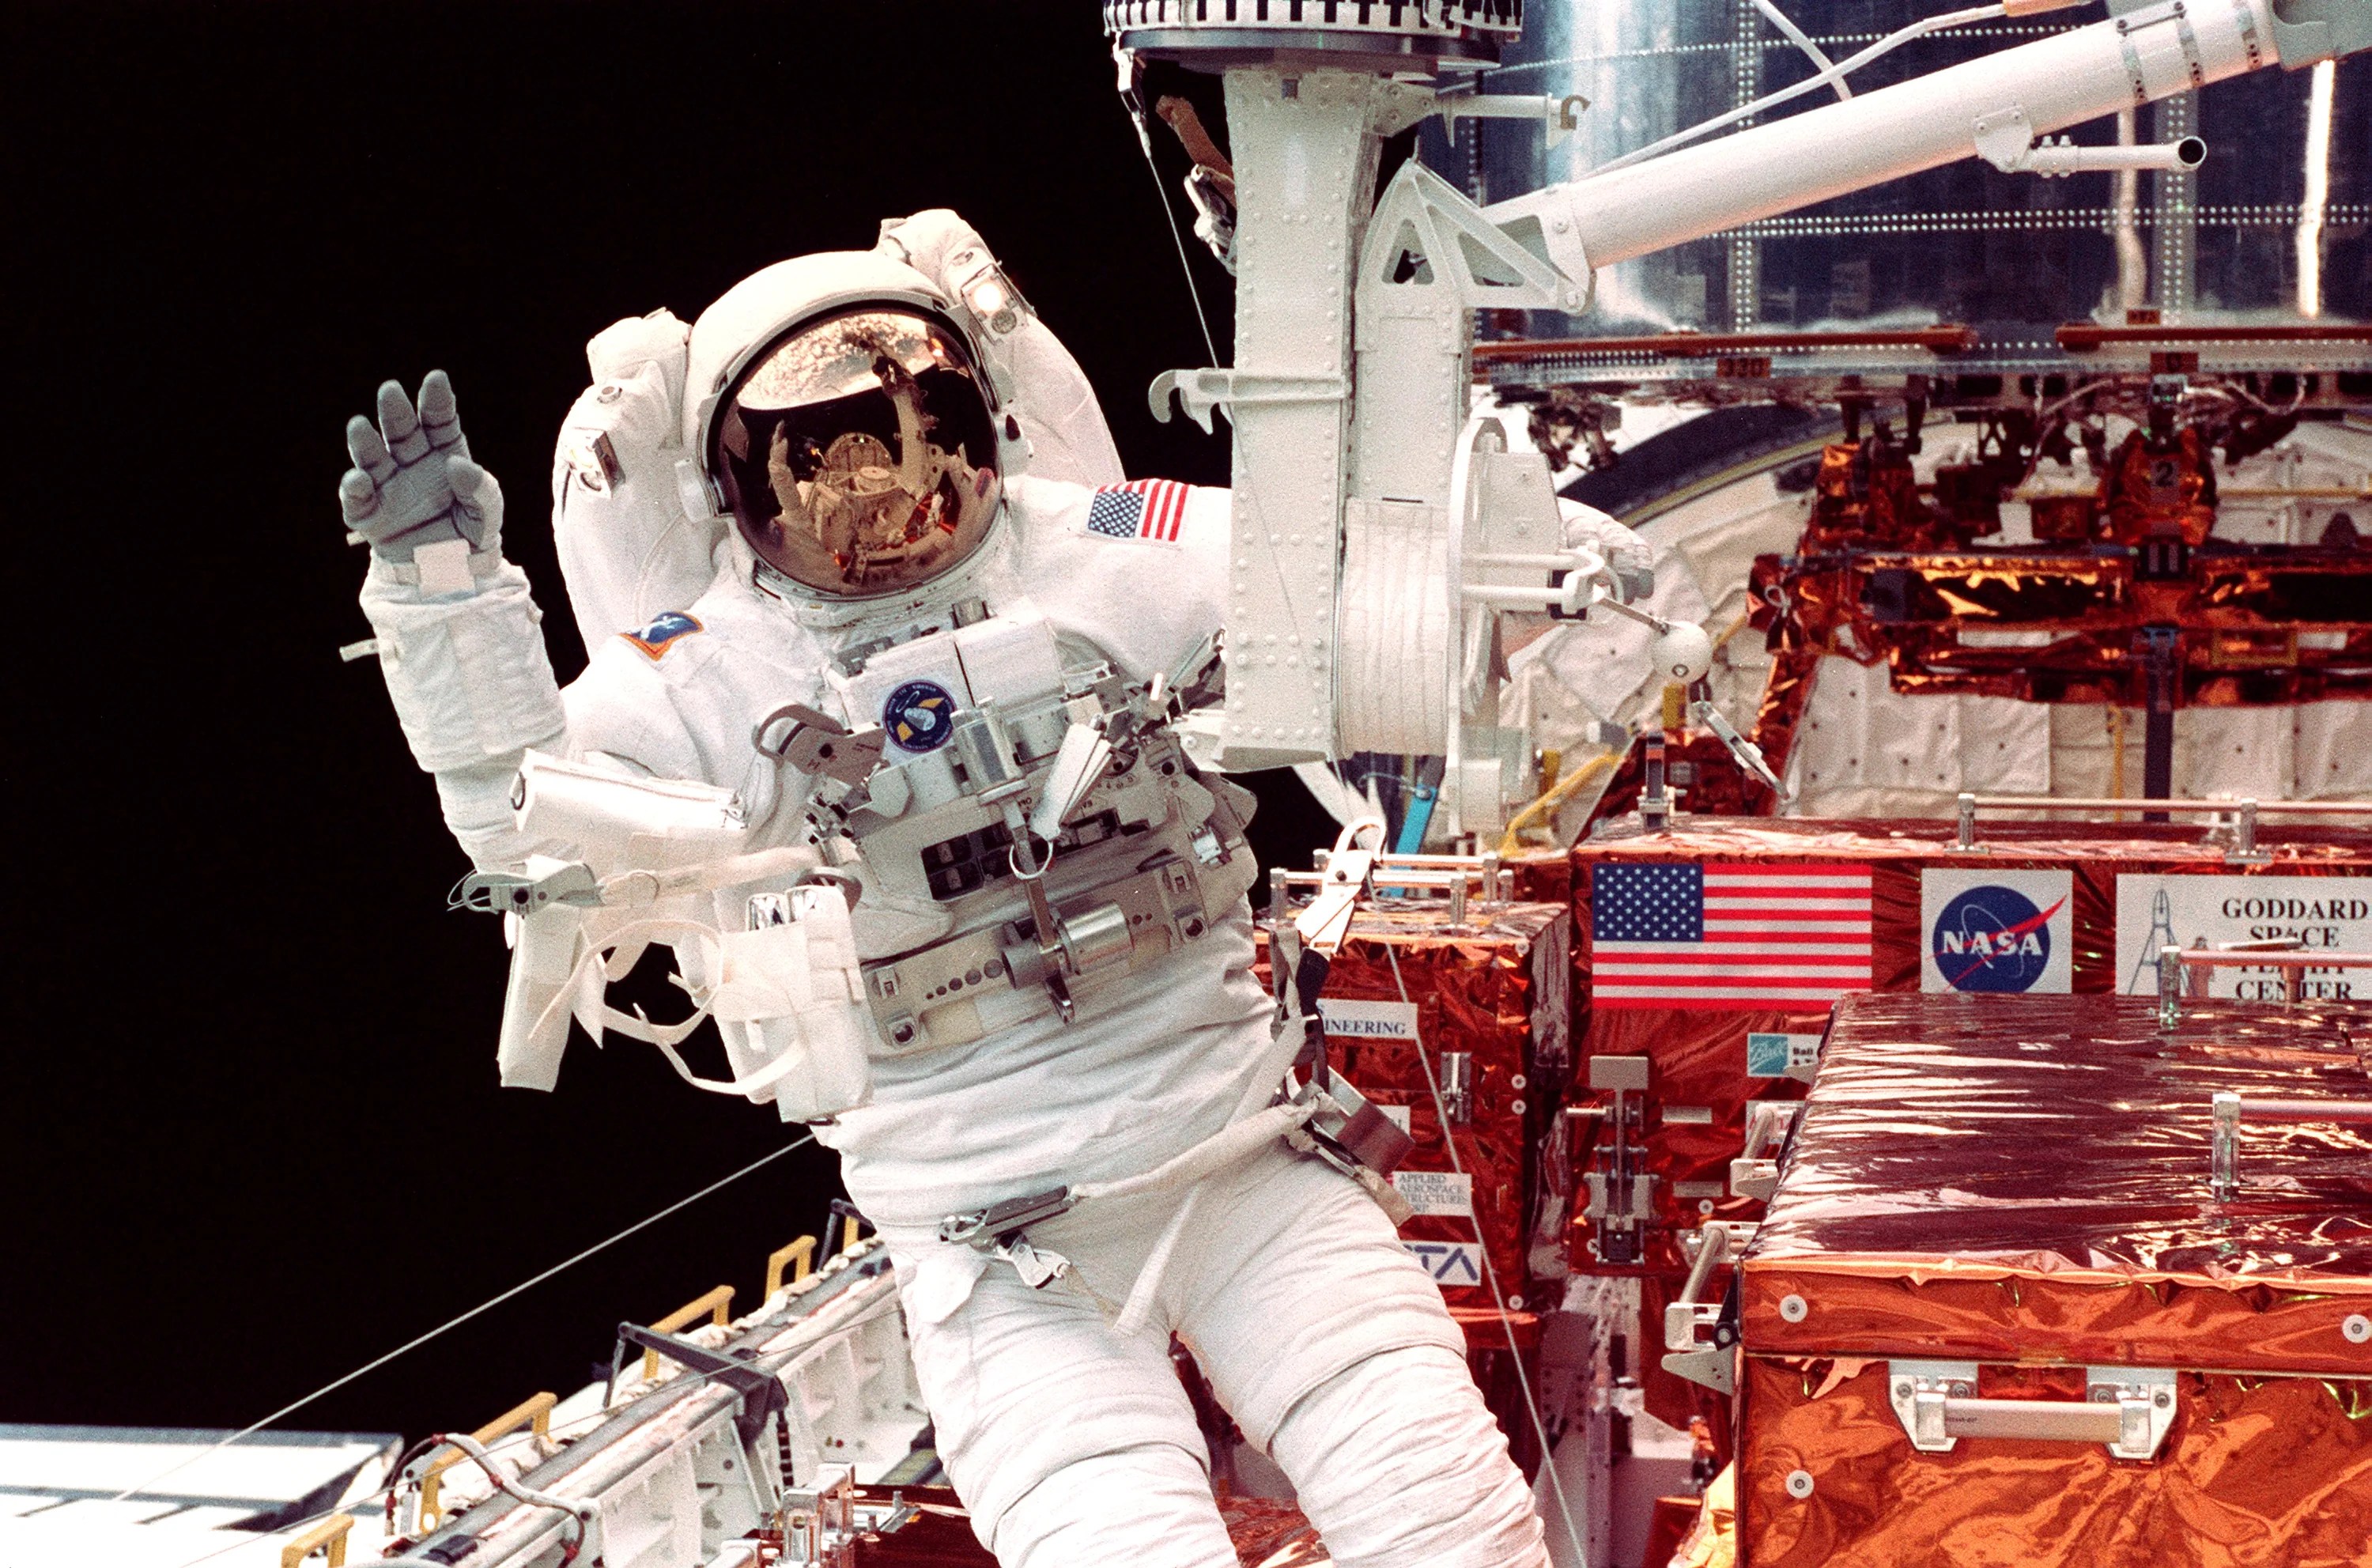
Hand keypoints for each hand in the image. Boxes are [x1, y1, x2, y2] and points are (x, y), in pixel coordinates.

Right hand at [339, 370, 502, 560]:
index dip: (436, 400)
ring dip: (364, 441)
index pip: (438, 421)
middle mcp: (411, 463)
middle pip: (401, 431)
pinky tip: (359, 479)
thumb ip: (482, 491)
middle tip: (390, 391)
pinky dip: (354, 487)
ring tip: (358, 425)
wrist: (453, 578)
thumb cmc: (471, 539)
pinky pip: (356, 497)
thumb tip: (457, 464)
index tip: (436, 379)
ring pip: (372, 456)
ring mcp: (387, 486)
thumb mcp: (487, 517)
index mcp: (444, 455)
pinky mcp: (368, 513)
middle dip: (395, 411)